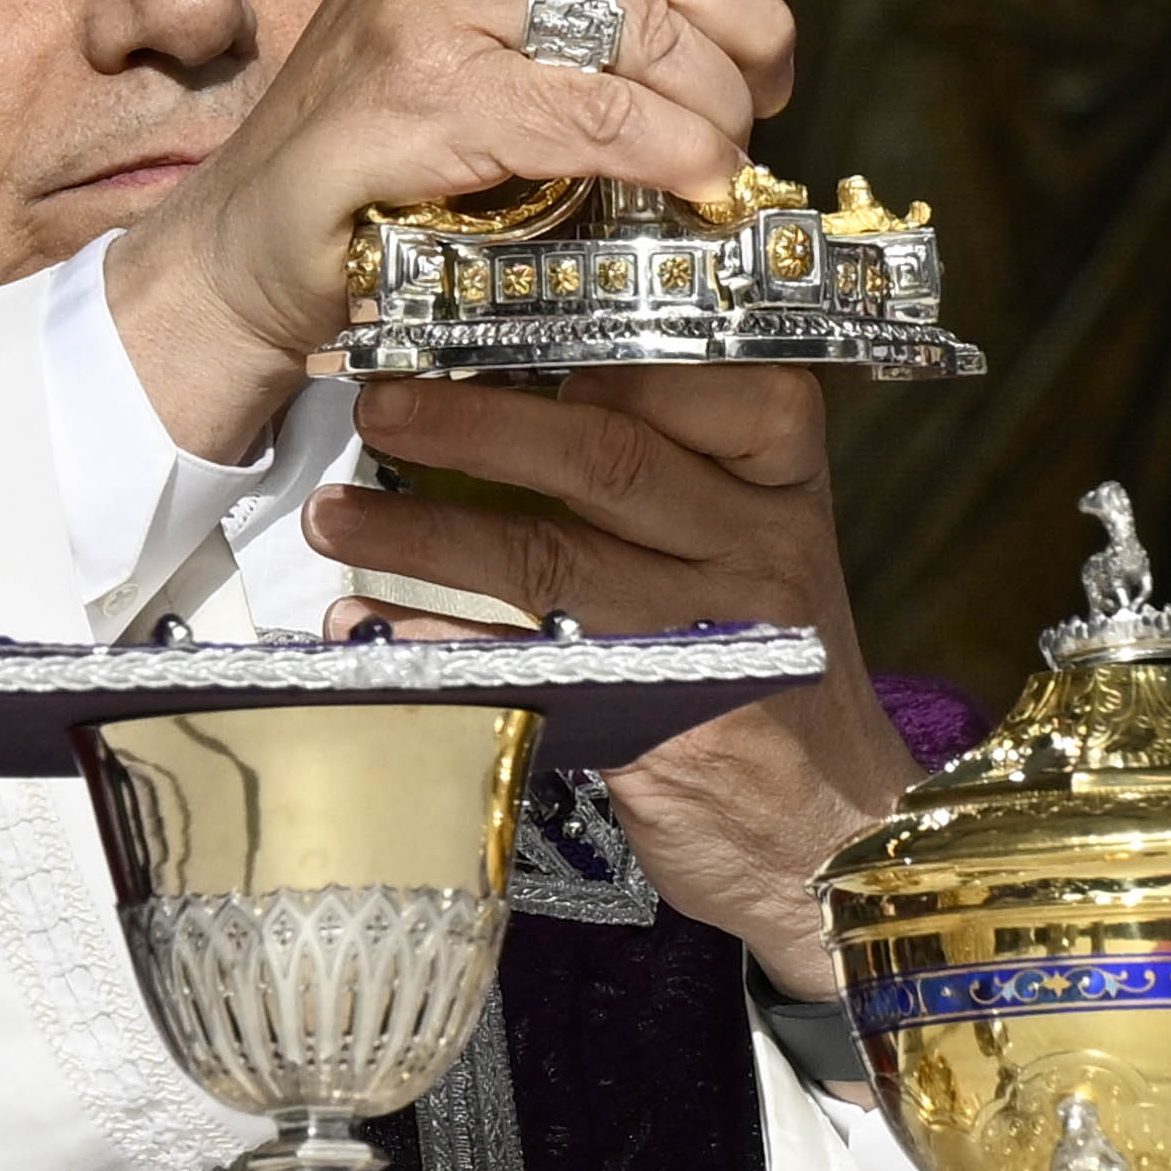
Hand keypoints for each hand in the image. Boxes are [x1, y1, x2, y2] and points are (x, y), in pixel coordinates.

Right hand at [96, 0, 795, 457]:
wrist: (259, 231)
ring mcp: (429, 0)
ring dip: (719, 105)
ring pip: (644, 33)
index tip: (736, 0)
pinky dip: (674, 151)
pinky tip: (699, 179)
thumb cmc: (384, 124)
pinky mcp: (430, 94)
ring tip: (731, 150)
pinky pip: (602, 113)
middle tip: (766, 94)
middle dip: (747, 29)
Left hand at [312, 367, 907, 1002]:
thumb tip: (514, 394)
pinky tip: (364, 631)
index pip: (689, 381)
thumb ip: (674, 472)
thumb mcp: (760, 547)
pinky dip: (435, 646)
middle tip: (379, 408)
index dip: (580, 350)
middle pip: (604, 458)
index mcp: (780, 481)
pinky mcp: (656, 726)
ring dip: (424, 534)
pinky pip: (524, 670)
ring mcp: (709, 637)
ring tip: (334, 519)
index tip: (482, 335)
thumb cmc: (777, 667)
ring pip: (548, 559)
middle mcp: (756, 547)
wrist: (835, 835)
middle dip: (472, 426)